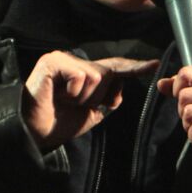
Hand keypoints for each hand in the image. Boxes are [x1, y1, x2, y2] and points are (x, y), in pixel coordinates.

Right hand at [22, 52, 156, 150]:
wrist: (36, 134)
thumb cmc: (60, 122)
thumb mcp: (92, 112)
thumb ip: (109, 98)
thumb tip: (120, 86)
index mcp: (87, 72)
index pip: (115, 67)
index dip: (135, 67)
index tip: (155, 65)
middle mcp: (77, 61)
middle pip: (108, 74)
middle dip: (97, 97)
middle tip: (75, 105)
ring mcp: (64, 58)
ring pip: (96, 76)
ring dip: (84, 97)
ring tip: (65, 101)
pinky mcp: (53, 61)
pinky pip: (81, 76)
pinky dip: (73, 93)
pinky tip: (58, 96)